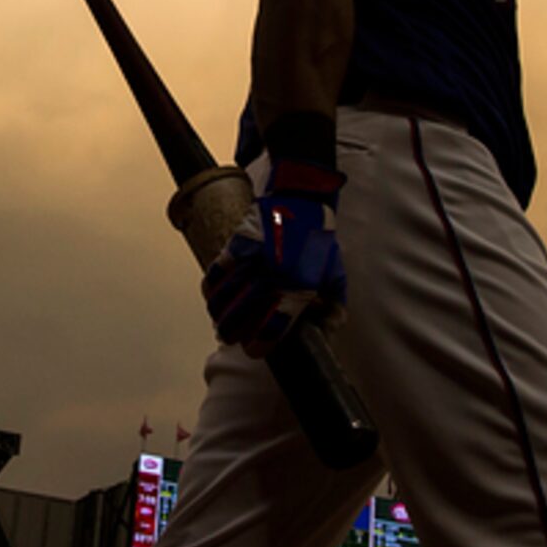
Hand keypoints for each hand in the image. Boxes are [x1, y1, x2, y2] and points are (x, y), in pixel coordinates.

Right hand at [201, 160, 347, 357]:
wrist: (301, 197)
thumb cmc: (317, 238)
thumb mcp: (335, 272)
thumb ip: (334, 303)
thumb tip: (328, 329)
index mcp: (301, 282)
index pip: (275, 323)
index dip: (262, 342)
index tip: (255, 349)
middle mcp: (275, 272)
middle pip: (243, 314)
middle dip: (236, 332)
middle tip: (235, 339)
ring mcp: (254, 257)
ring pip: (225, 297)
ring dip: (220, 315)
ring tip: (222, 325)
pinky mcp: (238, 243)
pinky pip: (217, 272)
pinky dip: (211, 288)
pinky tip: (212, 298)